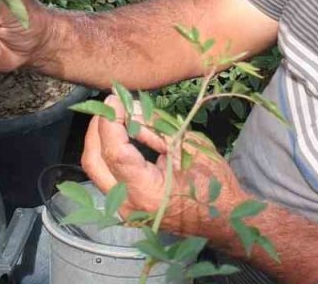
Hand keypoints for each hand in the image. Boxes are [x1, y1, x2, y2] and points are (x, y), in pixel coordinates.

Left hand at [81, 95, 248, 236]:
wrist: (224, 219)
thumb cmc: (215, 184)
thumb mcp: (190, 146)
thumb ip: (156, 127)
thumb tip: (130, 108)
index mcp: (147, 192)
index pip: (115, 152)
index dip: (111, 122)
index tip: (115, 99)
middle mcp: (129, 204)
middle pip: (93, 161)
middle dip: (97, 128)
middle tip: (110, 105)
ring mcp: (125, 208)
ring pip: (96, 169)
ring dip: (100, 139)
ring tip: (115, 116)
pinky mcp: (127, 205)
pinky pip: (108, 175)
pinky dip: (110, 152)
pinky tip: (121, 135)